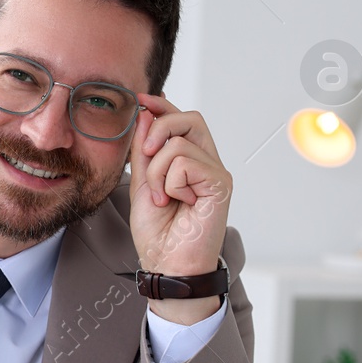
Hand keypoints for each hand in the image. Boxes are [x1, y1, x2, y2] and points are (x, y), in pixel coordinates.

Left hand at [128, 93, 231, 325]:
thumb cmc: (158, 231)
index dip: (162, 106)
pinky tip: (176, 202)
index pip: (181, 120)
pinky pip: (185, 163)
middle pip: (189, 119)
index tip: (141, 100)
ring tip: (161, 197)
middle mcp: (208, 162)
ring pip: (179, 144)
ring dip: (157, 172)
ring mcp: (216, 173)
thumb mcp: (141, 182)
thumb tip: (144, 113)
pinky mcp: (220, 184)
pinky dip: (170, 183)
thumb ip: (143, 151)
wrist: (166, 262)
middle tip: (146, 156)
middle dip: (158, 130)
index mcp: (191, 161)